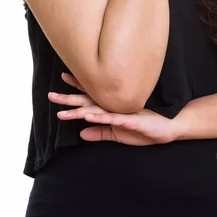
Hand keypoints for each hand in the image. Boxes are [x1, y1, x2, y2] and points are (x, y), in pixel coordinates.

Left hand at [48, 73, 175, 145]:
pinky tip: (88, 117)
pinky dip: (100, 117)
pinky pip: (112, 119)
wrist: (165, 130)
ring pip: (96, 110)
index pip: (89, 97)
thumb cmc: (142, 130)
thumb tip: (81, 133)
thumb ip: (100, 133)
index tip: (60, 81)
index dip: (74, 90)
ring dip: (79, 110)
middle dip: (69, 98)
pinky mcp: (129, 121)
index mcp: (110, 108)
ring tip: (63, 112)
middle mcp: (113, 106)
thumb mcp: (117, 135)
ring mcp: (121, 112)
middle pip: (87, 101)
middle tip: (51, 95)